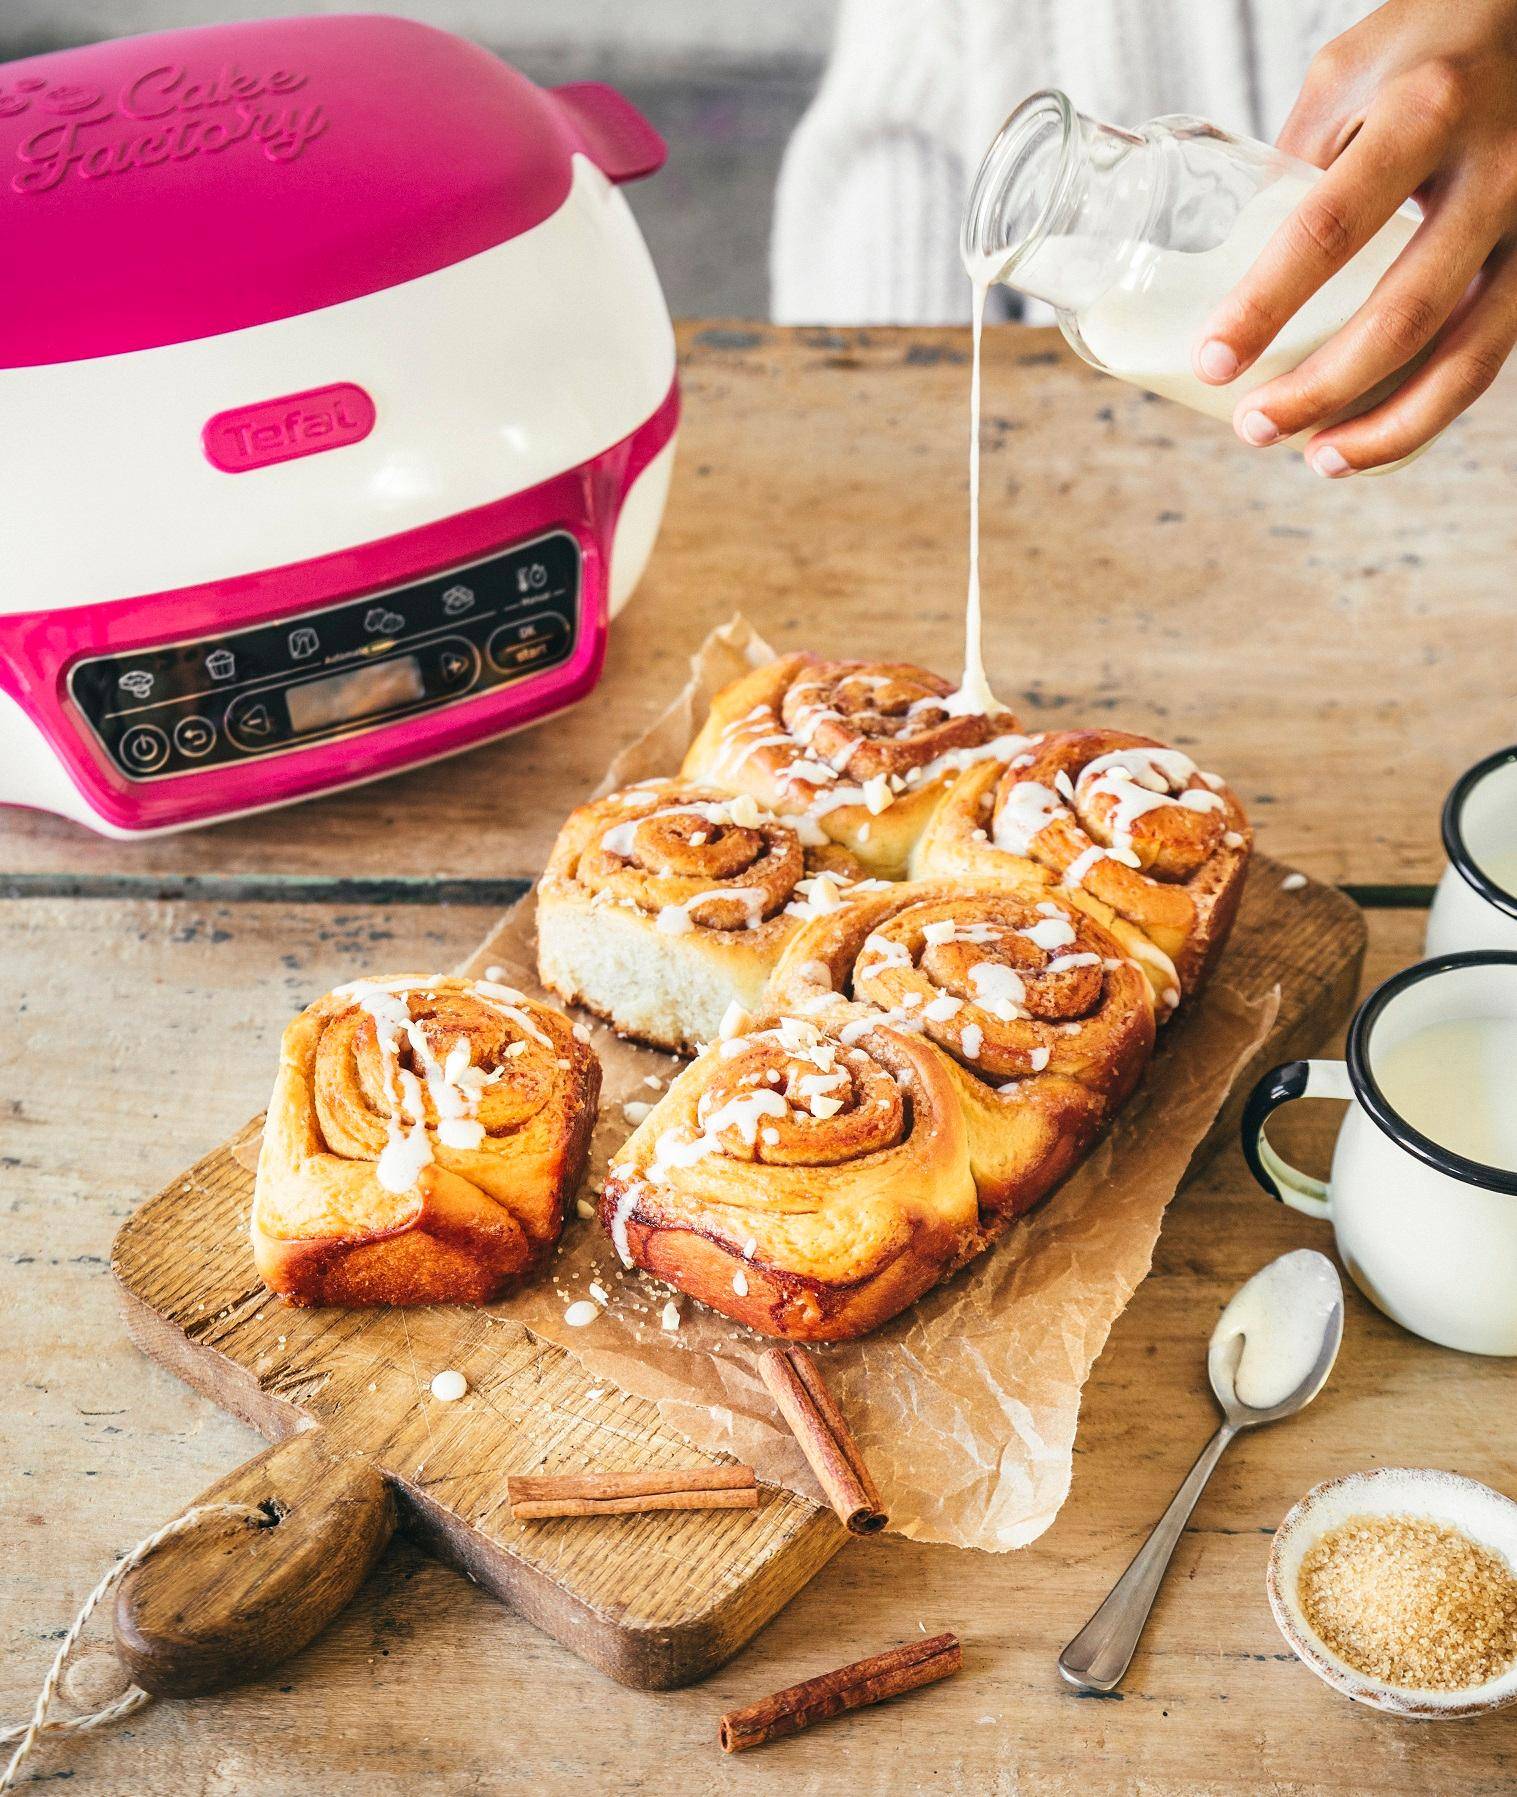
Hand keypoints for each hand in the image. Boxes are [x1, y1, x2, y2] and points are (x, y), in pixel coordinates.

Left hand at [1193, 0, 1516, 473]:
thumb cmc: (1429, 45)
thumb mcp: (1347, 76)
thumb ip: (1297, 166)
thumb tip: (1235, 275)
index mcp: (1426, 110)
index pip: (1330, 227)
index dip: (1265, 306)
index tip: (1213, 361)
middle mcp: (1497, 169)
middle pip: (1402, 315)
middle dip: (1320, 389)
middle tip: (1254, 427)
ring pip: (1465, 358)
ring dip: (1386, 429)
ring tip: (1315, 459)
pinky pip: (1490, 356)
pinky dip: (1429, 410)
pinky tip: (1376, 437)